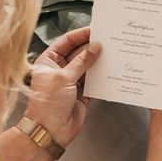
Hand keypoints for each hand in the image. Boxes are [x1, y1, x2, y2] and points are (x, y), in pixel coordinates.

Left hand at [25, 29, 100, 147]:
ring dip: (98, 62)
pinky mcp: (82, 94)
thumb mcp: (64, 77)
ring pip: (88, 67)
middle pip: (79, 53)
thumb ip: (82, 61)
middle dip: (92, 48)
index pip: (66, 42)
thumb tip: (95, 47)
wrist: (50, 131)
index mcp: (49, 61)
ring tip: (113, 53)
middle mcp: (60, 70)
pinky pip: (94, 81)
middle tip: (108, 40)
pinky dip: (102, 77)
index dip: (80, 35)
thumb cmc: (48, 103)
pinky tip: (111, 71)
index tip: (95, 30)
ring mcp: (71, 81)